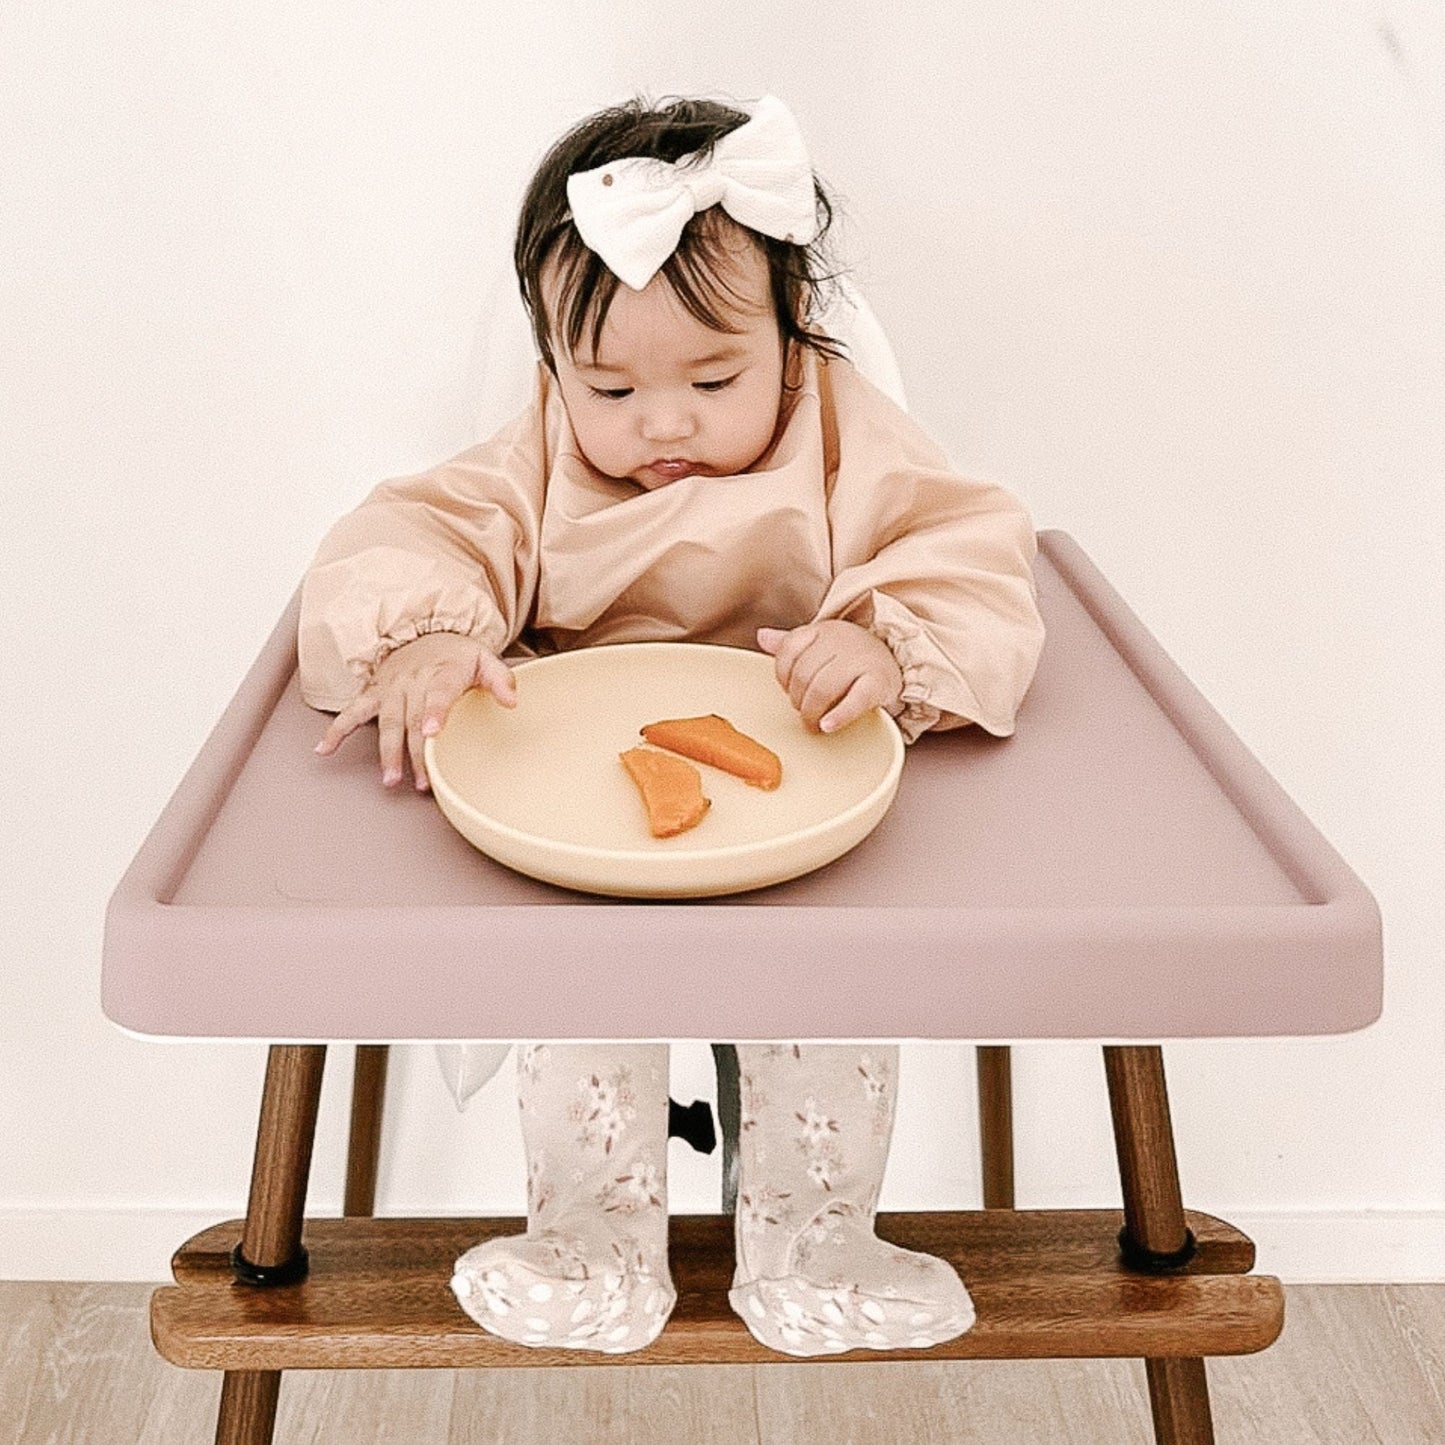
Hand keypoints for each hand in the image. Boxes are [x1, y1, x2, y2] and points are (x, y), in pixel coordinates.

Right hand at [313, 631, 515, 790]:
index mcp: (442, 672)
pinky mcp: (374, 693)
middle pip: (413, 720)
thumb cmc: (457, 655)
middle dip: (415, 752)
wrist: (425, 631)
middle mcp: (413, 681)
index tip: (431, 731)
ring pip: (386, 723)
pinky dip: (336, 730)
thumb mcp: (484, 659)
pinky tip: (325, 750)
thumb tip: (512, 700)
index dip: (435, 712)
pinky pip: (352, 712)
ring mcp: (391, 688)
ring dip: (387, 752)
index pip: (439, 693)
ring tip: (390, 779)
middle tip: (422, 782)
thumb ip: (500, 679)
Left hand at [756, 619, 902, 733]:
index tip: (789, 690)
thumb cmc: (853, 659)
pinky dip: (838, 716)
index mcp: (824, 630)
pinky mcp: (879, 683)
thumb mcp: (823, 646)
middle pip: (803, 673)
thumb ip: (792, 644)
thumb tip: (763, 637)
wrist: (899, 664)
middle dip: (798, 699)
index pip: (788, 650)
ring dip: (813, 712)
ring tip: (815, 723)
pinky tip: (828, 726)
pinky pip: (855, 701)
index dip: (783, 676)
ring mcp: (862, 660)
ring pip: (823, 688)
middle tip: (804, 713)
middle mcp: (842, 640)